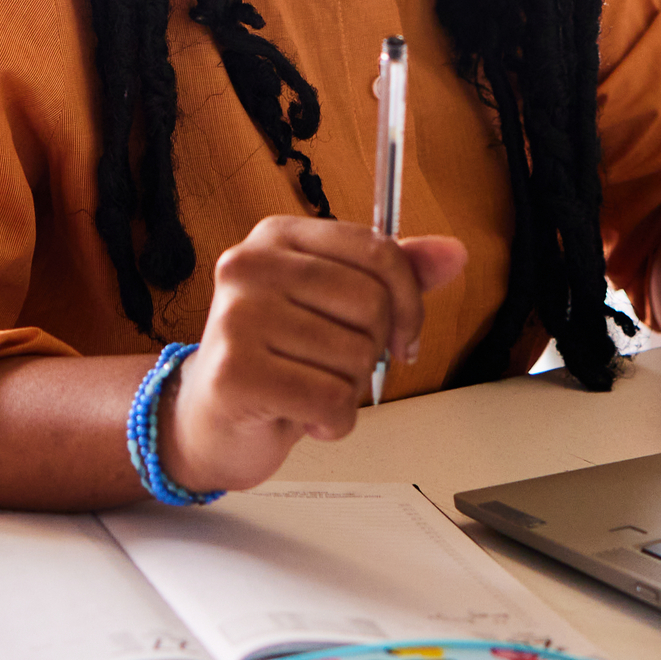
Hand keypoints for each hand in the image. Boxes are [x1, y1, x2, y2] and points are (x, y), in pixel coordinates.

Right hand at [165, 216, 468, 493]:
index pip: (377, 250)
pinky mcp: (235, 372)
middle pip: (372, 305)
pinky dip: (332, 423)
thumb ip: (392, 278)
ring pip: (354, 357)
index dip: (409, 302)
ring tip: (308, 391)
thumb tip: (453, 253)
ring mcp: (237, 316)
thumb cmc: (274, 361)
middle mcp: (250, 265)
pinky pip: (330, 401)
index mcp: (278, 236)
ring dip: (348, 392)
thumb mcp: (333, 308)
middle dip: (372, 352)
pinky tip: (301, 418)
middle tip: (336, 369)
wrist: (207, 423)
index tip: (403, 337)